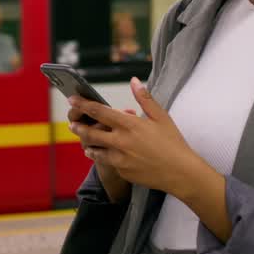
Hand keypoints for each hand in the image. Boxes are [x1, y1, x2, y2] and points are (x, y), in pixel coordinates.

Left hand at [68, 77, 206, 195]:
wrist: (180, 173)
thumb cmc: (173, 142)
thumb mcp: (161, 117)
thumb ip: (144, 98)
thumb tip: (134, 81)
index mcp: (129, 125)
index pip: (99, 111)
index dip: (83, 104)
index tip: (72, 99)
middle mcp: (121, 142)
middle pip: (91, 132)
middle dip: (79, 127)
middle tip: (73, 124)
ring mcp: (120, 159)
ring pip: (95, 150)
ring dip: (88, 144)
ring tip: (85, 142)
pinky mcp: (122, 172)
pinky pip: (109, 162)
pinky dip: (104, 157)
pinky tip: (104, 154)